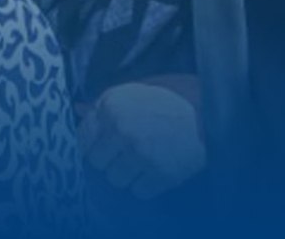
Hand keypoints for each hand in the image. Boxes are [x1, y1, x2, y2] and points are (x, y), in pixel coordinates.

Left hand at [82, 79, 206, 197]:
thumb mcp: (132, 92)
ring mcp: (141, 153)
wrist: (208, 113)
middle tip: (123, 157)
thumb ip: (103, 104)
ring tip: (140, 164)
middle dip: (108, 161)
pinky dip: (145, 186)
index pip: (83, 138)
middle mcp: (121, 129)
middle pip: (97, 162)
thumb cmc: (167, 100)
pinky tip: (154, 173)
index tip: (102, 148)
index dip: (92, 145)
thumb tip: (76, 109)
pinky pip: (139, 192)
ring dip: (126, 176)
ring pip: (116, 180)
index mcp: (111, 106)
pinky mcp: (161, 173)